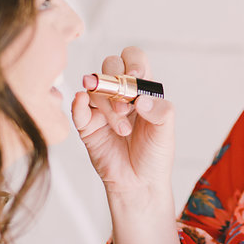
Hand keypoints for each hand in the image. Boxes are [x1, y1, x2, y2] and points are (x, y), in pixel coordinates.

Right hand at [71, 46, 173, 197]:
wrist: (140, 184)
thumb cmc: (154, 155)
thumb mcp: (166, 131)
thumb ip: (161, 111)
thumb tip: (143, 99)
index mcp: (142, 89)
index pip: (133, 59)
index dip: (133, 62)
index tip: (136, 76)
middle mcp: (120, 94)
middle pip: (110, 67)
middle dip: (117, 83)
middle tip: (127, 108)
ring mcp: (101, 108)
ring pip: (94, 87)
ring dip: (107, 104)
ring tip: (122, 129)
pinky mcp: (87, 125)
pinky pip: (77, 109)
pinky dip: (78, 104)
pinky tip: (82, 104)